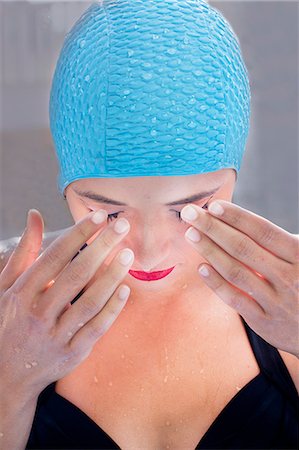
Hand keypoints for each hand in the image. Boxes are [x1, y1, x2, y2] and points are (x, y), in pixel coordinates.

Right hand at [0, 209, 133, 399]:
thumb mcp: (6, 286)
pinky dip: (111, 309)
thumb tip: (35, 215)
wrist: (5, 375)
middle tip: (122, 226)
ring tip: (128, 253)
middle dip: (101, 247)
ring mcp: (55, 336)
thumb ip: (25, 251)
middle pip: (75, 275)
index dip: (78, 234)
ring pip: (89, 302)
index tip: (99, 216)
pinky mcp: (71, 354)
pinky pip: (95, 329)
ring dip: (111, 276)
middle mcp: (37, 314)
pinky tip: (125, 289)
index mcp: (21, 294)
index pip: (54, 257)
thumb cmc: (7, 323)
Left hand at [181, 200, 298, 357]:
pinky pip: (236, 300)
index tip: (214, 205)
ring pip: (236, 272)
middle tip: (190, 213)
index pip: (263, 231)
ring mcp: (276, 301)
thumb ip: (280, 241)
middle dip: (214, 228)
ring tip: (191, 234)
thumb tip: (241, 217)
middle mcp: (289, 277)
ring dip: (210, 250)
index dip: (238, 217)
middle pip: (244, 248)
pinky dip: (217, 284)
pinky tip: (201, 268)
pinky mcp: (264, 322)